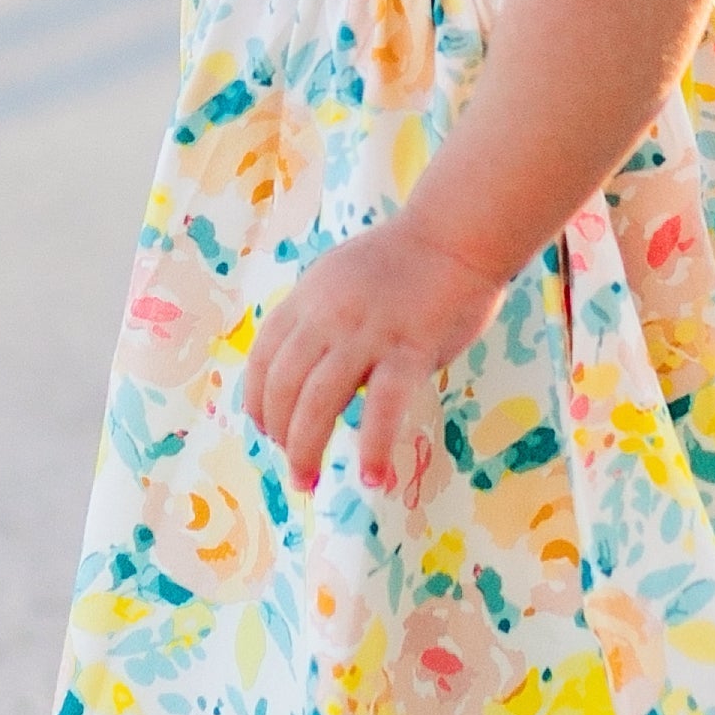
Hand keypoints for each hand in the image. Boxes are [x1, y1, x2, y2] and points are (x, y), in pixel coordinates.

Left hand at [244, 214, 509, 499]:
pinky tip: (372, 477)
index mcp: (308, 298)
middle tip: (294, 469)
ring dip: (306, 448)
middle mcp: (328, 315)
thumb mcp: (340, 279)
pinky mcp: (410, 347)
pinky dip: (373, 446)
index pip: (264, 358)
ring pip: (319, 400)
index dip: (257, 401)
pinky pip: (384, 405)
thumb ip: (321, 320)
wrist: (456, 234)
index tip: (264, 430)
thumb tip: (306, 373)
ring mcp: (368, 331)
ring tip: (309, 481)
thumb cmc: (405, 261)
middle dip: (280, 435)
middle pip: (284, 385)